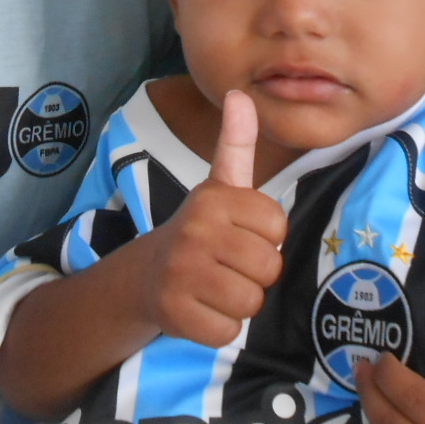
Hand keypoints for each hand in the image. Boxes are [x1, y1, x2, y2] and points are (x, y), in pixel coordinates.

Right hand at [142, 90, 285, 347]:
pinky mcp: (175, 314)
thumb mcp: (220, 184)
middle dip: (255, 273)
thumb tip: (240, 93)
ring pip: (251, 301)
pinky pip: (228, 331)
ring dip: (239, 302)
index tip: (239, 233)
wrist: (147, 274)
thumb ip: (236, 143)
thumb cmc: (200, 229)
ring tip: (215, 286)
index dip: (265, 236)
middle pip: (269, 267)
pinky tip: (200, 308)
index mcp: (214, 198)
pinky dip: (219, 328)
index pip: (277, 227)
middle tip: (226, 264)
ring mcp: (182, 273)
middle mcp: (195, 231)